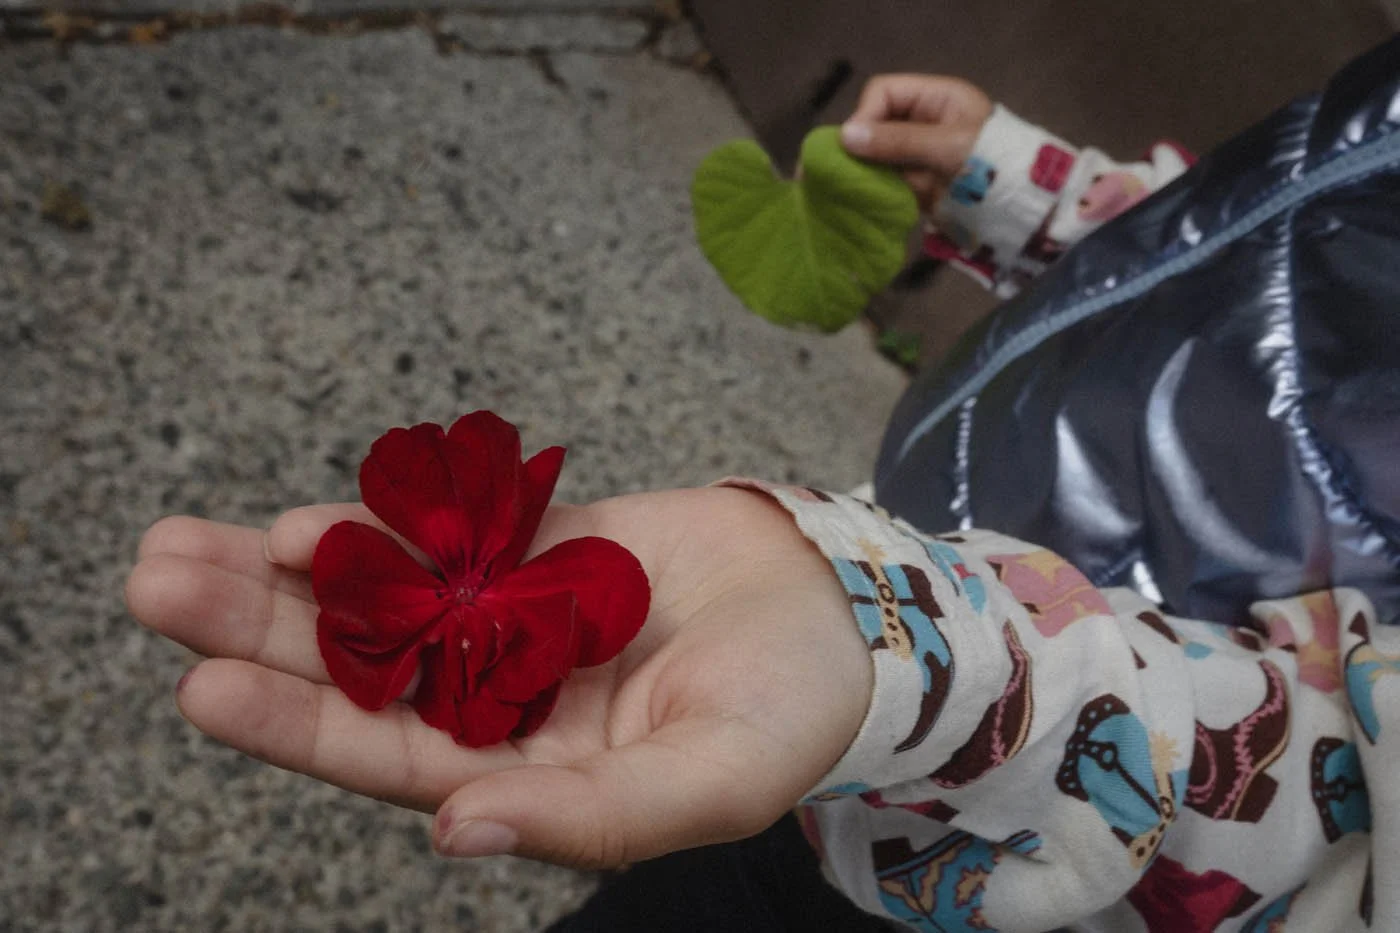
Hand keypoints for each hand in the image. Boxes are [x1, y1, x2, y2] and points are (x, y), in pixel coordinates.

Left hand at [126, 487, 870, 867]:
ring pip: (384, 593)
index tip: (202, 687)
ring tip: (185, 540)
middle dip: (256, 630)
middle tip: (156, 578)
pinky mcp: (542, 546)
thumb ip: (586, 819)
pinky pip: (452, 531)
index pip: (388, 753)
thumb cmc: (787, 715)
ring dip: (290, 570)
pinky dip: (387, 520)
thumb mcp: (702, 784)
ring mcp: (514, 616)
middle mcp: (500, 697)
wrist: (845, 614)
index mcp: (524, 772)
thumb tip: (453, 835)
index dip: (298, 724)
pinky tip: (313, 516)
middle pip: (358, 666)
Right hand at [840, 74, 992, 210]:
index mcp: (936, 98)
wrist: (1019, 211)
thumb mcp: (947, 146)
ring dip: (863, 171)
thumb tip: (845, 136)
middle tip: (843, 170)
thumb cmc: (992, 165)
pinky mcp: (915, 184)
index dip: (865, 114)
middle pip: (875, 123)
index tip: (854, 144)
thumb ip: (898, 140)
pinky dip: (872, 190)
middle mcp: (923, 122)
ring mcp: (918, 154)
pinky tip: (862, 200)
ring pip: (875, 155)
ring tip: (848, 188)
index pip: (884, 92)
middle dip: (860, 145)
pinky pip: (884, 181)